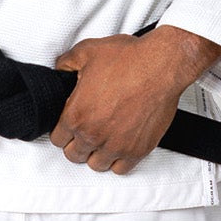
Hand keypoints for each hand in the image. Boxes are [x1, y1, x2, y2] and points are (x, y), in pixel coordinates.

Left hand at [49, 25, 220, 173]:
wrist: (162, 66)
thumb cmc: (129, 59)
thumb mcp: (86, 52)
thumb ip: (66, 63)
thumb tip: (60, 69)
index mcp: (76, 115)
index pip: (57, 139)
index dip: (62, 132)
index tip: (69, 127)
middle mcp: (94, 135)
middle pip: (74, 155)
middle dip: (77, 144)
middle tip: (84, 134)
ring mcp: (116, 145)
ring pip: (96, 165)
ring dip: (96, 154)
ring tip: (101, 142)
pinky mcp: (138, 149)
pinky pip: (121, 168)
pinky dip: (118, 161)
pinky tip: (118, 148)